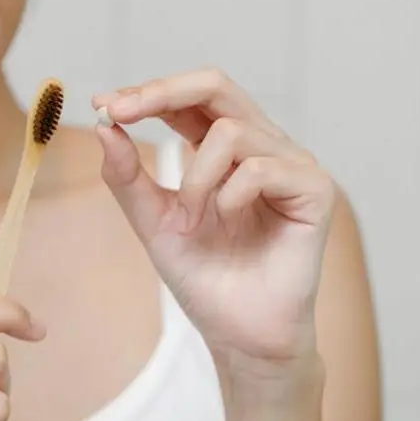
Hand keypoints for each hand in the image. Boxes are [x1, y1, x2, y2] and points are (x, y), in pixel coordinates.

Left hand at [93, 68, 334, 382]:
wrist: (239, 334)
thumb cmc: (205, 278)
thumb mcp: (153, 221)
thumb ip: (128, 176)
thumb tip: (104, 126)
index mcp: (224, 148)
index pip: (190, 99)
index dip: (148, 93)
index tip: (105, 104)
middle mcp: (261, 145)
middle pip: (216, 85)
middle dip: (162, 92)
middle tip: (121, 110)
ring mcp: (292, 164)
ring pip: (232, 131)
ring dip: (196, 177)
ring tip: (193, 218)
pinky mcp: (315, 189)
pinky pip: (262, 168)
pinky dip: (231, 195)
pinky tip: (229, 222)